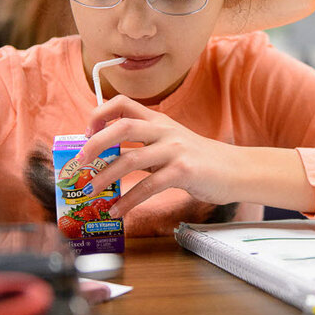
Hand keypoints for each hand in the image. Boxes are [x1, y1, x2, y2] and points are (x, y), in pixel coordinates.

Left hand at [74, 95, 238, 217]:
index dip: (99, 114)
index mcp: (159, 120)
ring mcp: (174, 150)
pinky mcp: (183, 171)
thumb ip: (146, 145)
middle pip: (121, 127)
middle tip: (79, 163)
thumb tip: (108, 158)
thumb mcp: (172, 142)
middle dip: (94, 145)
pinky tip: (117, 211)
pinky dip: (128, 201)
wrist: (235, 170)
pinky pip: (147, 187)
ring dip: (104, 178)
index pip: (123, 103)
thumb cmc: (201, 159)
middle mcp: (165, 130)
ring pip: (129, 160)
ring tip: (90, 192)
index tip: (86, 132)